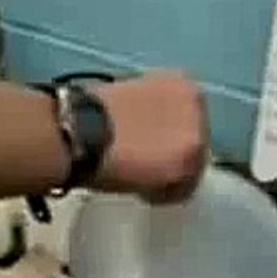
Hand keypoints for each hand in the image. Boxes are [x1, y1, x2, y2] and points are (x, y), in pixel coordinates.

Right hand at [91, 71, 208, 203]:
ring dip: (168, 177)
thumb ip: (149, 112)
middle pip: (193, 140)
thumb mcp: (128, 98)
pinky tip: (139, 190)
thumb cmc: (89, 114)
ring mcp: (196, 134)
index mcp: (180, 83)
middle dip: (171, 156)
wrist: (80, 130)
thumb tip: (148, 131)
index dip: (167, 136)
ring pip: (192, 167)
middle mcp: (196, 104)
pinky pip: (181, 190)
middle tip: (146, 169)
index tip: (149, 146)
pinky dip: (162, 194)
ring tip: (139, 181)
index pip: (187, 117)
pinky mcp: (187, 164)